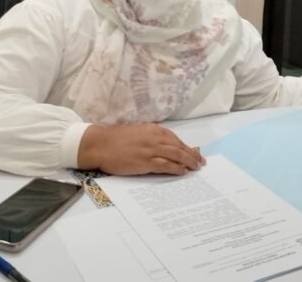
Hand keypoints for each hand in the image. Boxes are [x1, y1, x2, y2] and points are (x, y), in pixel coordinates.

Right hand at [77, 123, 205, 175]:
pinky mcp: (146, 162)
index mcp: (153, 129)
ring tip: (196, 168)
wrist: (100, 144)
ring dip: (189, 162)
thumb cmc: (115, 138)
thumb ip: (151, 136)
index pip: (175, 139)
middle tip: (201, 162)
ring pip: (176, 155)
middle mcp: (155, 138)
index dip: (186, 147)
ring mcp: (151, 150)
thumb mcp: (137, 131)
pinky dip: (176, 168)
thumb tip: (163, 144)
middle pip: (179, 147)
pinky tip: (182, 172)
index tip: (194, 152)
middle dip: (192, 155)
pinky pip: (166, 165)